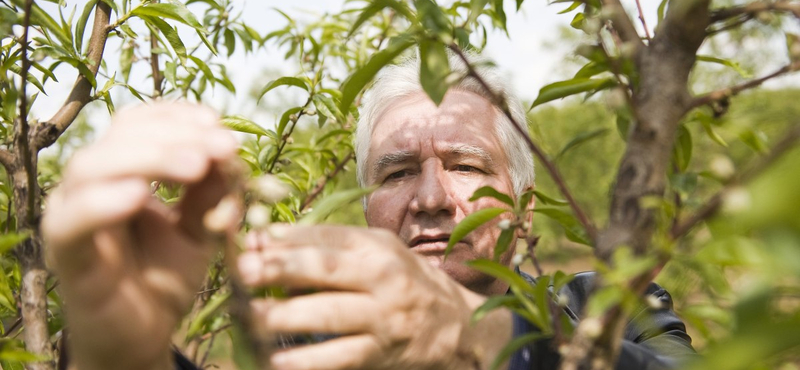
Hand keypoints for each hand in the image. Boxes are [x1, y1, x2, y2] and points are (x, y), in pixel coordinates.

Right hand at [42, 103, 238, 369]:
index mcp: (122, 170)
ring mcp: (73, 215)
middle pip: (120, 136)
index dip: (177, 116)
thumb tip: (227, 152)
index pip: (139, 122)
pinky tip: (140, 196)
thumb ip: (214, 193)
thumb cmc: (166, 275)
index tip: (219, 126)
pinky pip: (72, 221)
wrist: (146, 335)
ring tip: (196, 167)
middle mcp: (91, 184)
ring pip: (92, 166)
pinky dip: (102, 202)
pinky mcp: (66, 254)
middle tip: (222, 149)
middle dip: (176, 136)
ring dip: (149, 158)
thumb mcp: (202, 228)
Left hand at [238, 224, 511, 369]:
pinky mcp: (380, 353)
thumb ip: (328, 244)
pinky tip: (278, 360)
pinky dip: (307, 361)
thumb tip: (269, 238)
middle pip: (327, 271)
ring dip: (286, 315)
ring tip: (250, 314)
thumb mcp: (376, 251)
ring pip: (330, 315)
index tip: (249, 242)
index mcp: (377, 248)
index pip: (327, 239)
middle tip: (243, 271)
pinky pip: (340, 358)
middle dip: (282, 269)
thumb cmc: (402, 280)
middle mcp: (383, 279)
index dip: (286, 240)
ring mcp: (383, 318)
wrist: (453, 325)